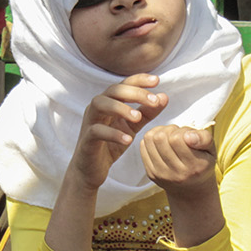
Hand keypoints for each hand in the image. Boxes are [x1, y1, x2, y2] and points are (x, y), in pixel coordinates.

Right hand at [69, 74, 167, 190]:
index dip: (139, 80)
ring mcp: (89, 122)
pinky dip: (113, 134)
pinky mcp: (86, 140)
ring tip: (138, 117)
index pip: (124, 84)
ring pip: (100, 104)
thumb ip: (147, 112)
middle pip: (113, 90)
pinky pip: (97, 131)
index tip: (157, 81)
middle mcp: (97, 108)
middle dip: (134, 93)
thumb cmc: (110, 145)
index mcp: (109, 102)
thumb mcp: (132, 127)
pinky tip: (128, 140)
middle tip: (154, 101)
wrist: (90, 170)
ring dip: (121, 108)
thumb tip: (164, 97)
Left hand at [140, 125, 215, 199]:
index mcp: (194, 167)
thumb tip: (188, 135)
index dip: (181, 130)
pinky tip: (161, 143)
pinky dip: (151, 140)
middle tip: (177, 134)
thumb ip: (204, 139)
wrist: (191, 190)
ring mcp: (161, 175)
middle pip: (161, 138)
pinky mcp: (151, 174)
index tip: (187, 135)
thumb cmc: (202, 164)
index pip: (177, 139)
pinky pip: (143, 146)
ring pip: (150, 139)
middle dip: (169, 130)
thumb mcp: (211, 151)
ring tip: (170, 137)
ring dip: (159, 132)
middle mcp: (176, 174)